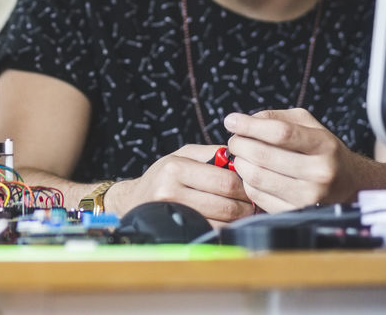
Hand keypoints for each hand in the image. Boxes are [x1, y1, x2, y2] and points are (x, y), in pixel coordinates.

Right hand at [106, 144, 253, 223]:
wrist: (133, 201)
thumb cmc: (163, 176)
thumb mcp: (181, 155)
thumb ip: (211, 153)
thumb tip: (241, 155)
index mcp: (176, 168)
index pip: (226, 181)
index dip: (245, 186)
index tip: (251, 186)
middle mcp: (171, 190)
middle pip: (227, 203)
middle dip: (246, 205)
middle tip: (251, 202)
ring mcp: (174, 213)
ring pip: (223, 221)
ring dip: (239, 219)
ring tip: (242, 211)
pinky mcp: (177, 230)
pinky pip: (213, 233)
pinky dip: (227, 228)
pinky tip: (227, 221)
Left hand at [225, 108, 362, 211]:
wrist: (350, 184)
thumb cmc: (322, 149)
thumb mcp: (308, 124)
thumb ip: (276, 117)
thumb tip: (242, 121)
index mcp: (324, 146)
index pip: (280, 133)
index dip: (249, 126)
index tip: (231, 121)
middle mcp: (320, 173)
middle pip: (264, 156)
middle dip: (239, 144)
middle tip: (234, 139)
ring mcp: (309, 197)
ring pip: (257, 177)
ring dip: (240, 163)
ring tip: (241, 155)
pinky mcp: (296, 213)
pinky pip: (258, 196)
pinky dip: (247, 182)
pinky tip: (252, 173)